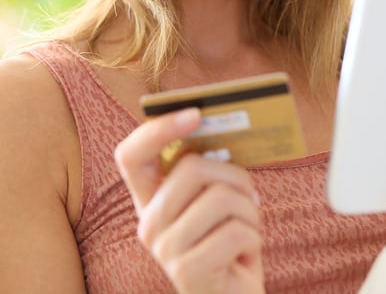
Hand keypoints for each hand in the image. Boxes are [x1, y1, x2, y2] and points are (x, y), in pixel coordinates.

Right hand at [115, 108, 264, 293]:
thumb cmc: (229, 248)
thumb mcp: (214, 205)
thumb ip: (208, 174)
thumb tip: (225, 131)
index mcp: (149, 201)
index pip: (131, 155)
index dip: (158, 129)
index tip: (194, 115)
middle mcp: (148, 224)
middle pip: (192, 168)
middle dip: (235, 176)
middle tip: (249, 196)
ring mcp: (164, 249)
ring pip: (221, 198)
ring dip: (249, 213)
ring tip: (247, 231)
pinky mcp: (188, 271)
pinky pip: (236, 231)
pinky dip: (254, 239)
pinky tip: (245, 256)